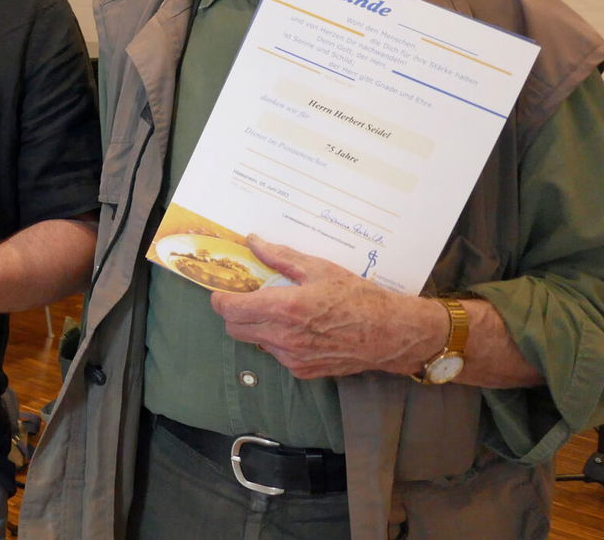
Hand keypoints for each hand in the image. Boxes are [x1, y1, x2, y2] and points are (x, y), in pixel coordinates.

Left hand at [210, 235, 445, 378]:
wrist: (392, 333)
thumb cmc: (358, 297)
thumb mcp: (318, 268)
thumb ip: (280, 256)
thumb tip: (253, 242)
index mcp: (284, 308)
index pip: (229, 309)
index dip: (220, 299)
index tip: (223, 291)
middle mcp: (283, 337)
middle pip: (234, 329)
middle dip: (235, 313)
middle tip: (249, 299)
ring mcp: (292, 357)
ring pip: (254, 342)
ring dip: (257, 328)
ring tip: (280, 313)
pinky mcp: (303, 371)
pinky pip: (276, 355)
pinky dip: (278, 342)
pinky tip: (299, 330)